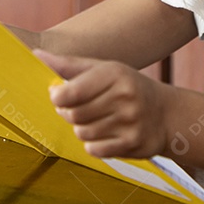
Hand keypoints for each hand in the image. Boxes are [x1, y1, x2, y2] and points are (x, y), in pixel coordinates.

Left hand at [35, 49, 169, 158]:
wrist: (166, 113)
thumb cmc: (127, 87)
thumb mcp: (104, 69)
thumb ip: (70, 65)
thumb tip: (37, 55)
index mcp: (115, 74)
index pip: (71, 92)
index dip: (57, 97)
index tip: (57, 95)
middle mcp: (124, 97)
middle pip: (74, 115)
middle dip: (68, 112)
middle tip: (75, 107)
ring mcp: (130, 122)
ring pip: (82, 132)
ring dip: (82, 128)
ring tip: (94, 119)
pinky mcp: (132, 143)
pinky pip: (94, 149)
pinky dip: (94, 143)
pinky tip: (105, 133)